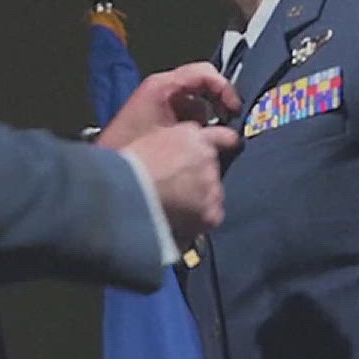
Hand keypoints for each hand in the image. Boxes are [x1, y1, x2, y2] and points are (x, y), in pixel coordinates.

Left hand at [95, 62, 240, 150]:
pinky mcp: (158, 113)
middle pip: (202, 83)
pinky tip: (197, 140)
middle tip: (228, 119)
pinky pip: (185, 111)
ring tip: (213, 135)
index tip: (233, 107)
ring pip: (195, 100)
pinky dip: (196, 122)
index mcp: (163, 86)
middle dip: (218, 101)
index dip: (224, 88)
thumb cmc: (131, 146)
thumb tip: (228, 134)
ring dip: (207, 115)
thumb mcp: (174, 136)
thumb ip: (203, 130)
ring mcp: (159, 100)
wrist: (109, 163)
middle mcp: (162, 88)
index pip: (204, 73)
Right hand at [124, 122, 234, 248]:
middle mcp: (207, 157)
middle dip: (200, 179)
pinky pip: (211, 217)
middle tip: (178, 190)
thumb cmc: (128, 164)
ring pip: (212, 194)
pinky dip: (199, 221)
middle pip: (212, 170)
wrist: (127, 189)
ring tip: (175, 209)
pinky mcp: (211, 211)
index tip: (231, 146)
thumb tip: (178, 151)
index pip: (223, 136)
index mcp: (192, 135)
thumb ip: (173, 142)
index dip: (226, 142)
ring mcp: (211, 185)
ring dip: (200, 201)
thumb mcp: (151, 139)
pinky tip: (181, 223)